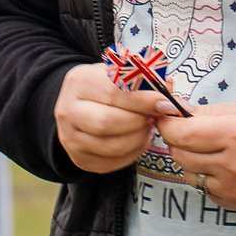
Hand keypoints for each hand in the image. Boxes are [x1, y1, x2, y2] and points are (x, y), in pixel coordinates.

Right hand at [53, 63, 178, 174]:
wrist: (80, 104)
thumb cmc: (106, 87)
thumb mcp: (122, 72)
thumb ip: (145, 78)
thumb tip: (166, 91)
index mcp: (79, 81)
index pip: (113, 92)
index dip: (143, 99)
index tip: (165, 103)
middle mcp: (68, 110)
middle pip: (107, 122)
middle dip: (138, 122)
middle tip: (154, 117)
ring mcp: (70, 137)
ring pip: (111, 145)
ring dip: (138, 138)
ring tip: (147, 128)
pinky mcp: (79, 158)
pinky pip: (112, 163)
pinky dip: (132, 153)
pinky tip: (138, 140)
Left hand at [156, 100, 235, 212]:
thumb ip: (213, 112)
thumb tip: (180, 111)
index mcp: (235, 134)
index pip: (182, 133)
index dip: (168, 124)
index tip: (166, 116)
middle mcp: (232, 165)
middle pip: (181, 155)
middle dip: (178, 140)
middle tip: (187, 130)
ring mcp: (235, 188)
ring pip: (191, 175)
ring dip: (191, 161)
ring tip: (209, 149)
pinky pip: (208, 191)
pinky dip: (208, 178)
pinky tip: (224, 166)